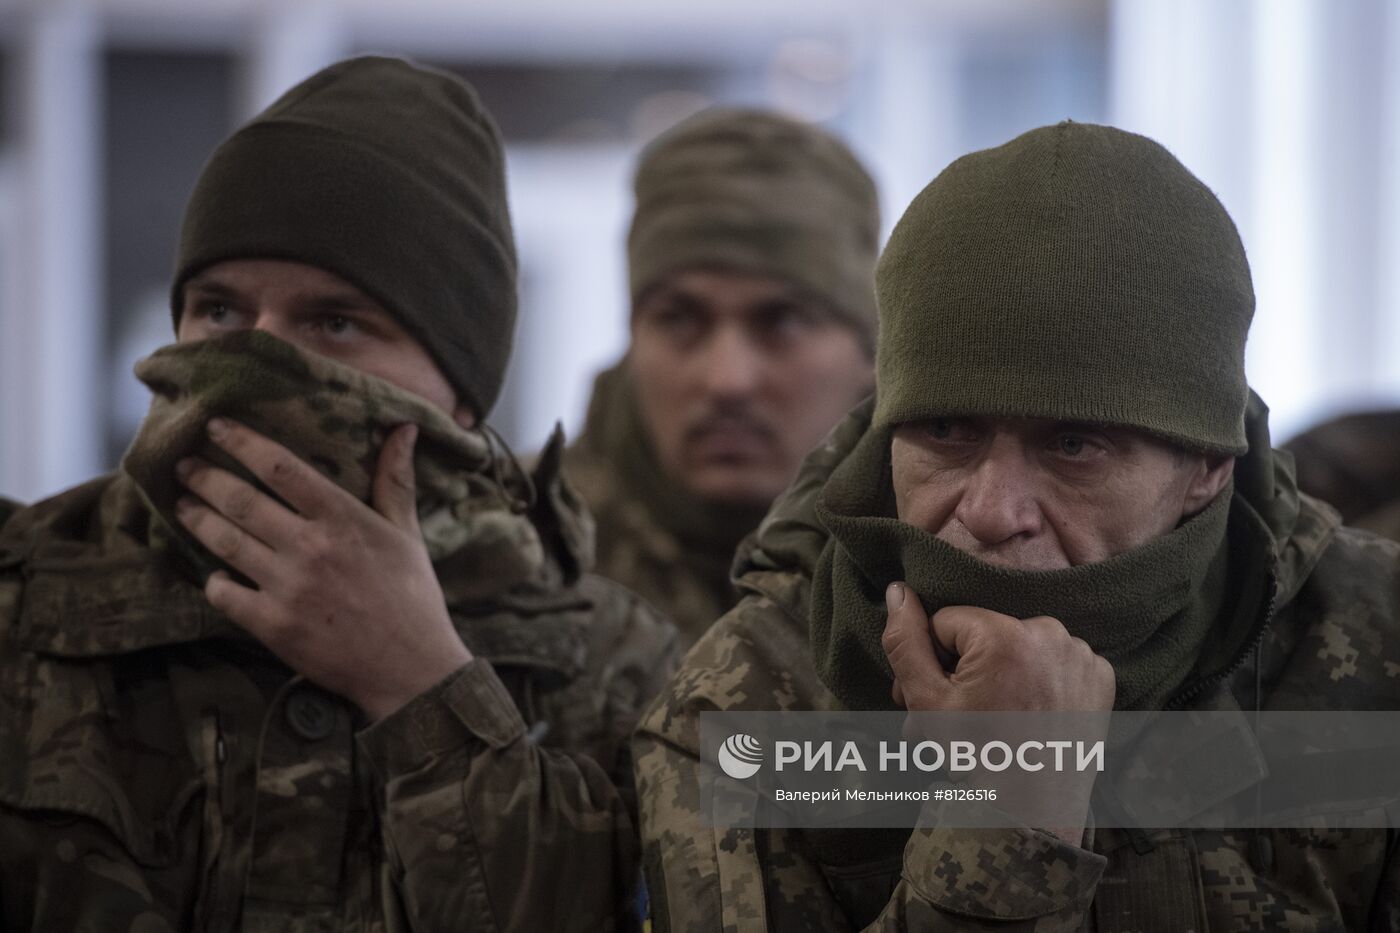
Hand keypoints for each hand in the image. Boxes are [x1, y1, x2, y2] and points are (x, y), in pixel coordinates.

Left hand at [175, 417, 471, 719]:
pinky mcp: (273, 625)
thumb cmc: (412, 596)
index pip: (280, 467)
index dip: (241, 442)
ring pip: (225, 542)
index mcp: (343, 518)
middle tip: (184, 466)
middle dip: (204, 478)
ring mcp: (288, 587)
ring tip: (183, 505)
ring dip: (197, 519)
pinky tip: (213, 571)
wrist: (411, 668)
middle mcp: (310, 547)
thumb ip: (395, 479)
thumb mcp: (407, 533)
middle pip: (240, 500)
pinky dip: (213, 579)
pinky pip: (224, 593)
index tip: (215, 426)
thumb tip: (404, 427)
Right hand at [882, 582, 1113, 844]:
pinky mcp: (1102, 675)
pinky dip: (1044, 681)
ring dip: (1005, 673)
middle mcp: (1051, 634)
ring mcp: (1082, 655)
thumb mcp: (927, 702)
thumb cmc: (977, 759)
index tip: (940, 697)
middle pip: (987, 634)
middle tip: (963, 713)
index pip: (948, 622)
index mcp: (1005, 635)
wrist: (1034, 814)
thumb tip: (899, 590)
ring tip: (998, 716)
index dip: (935, 660)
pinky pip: (1059, 661)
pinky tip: (1034, 713)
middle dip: (968, 667)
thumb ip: (905, 641)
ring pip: (1021, 646)